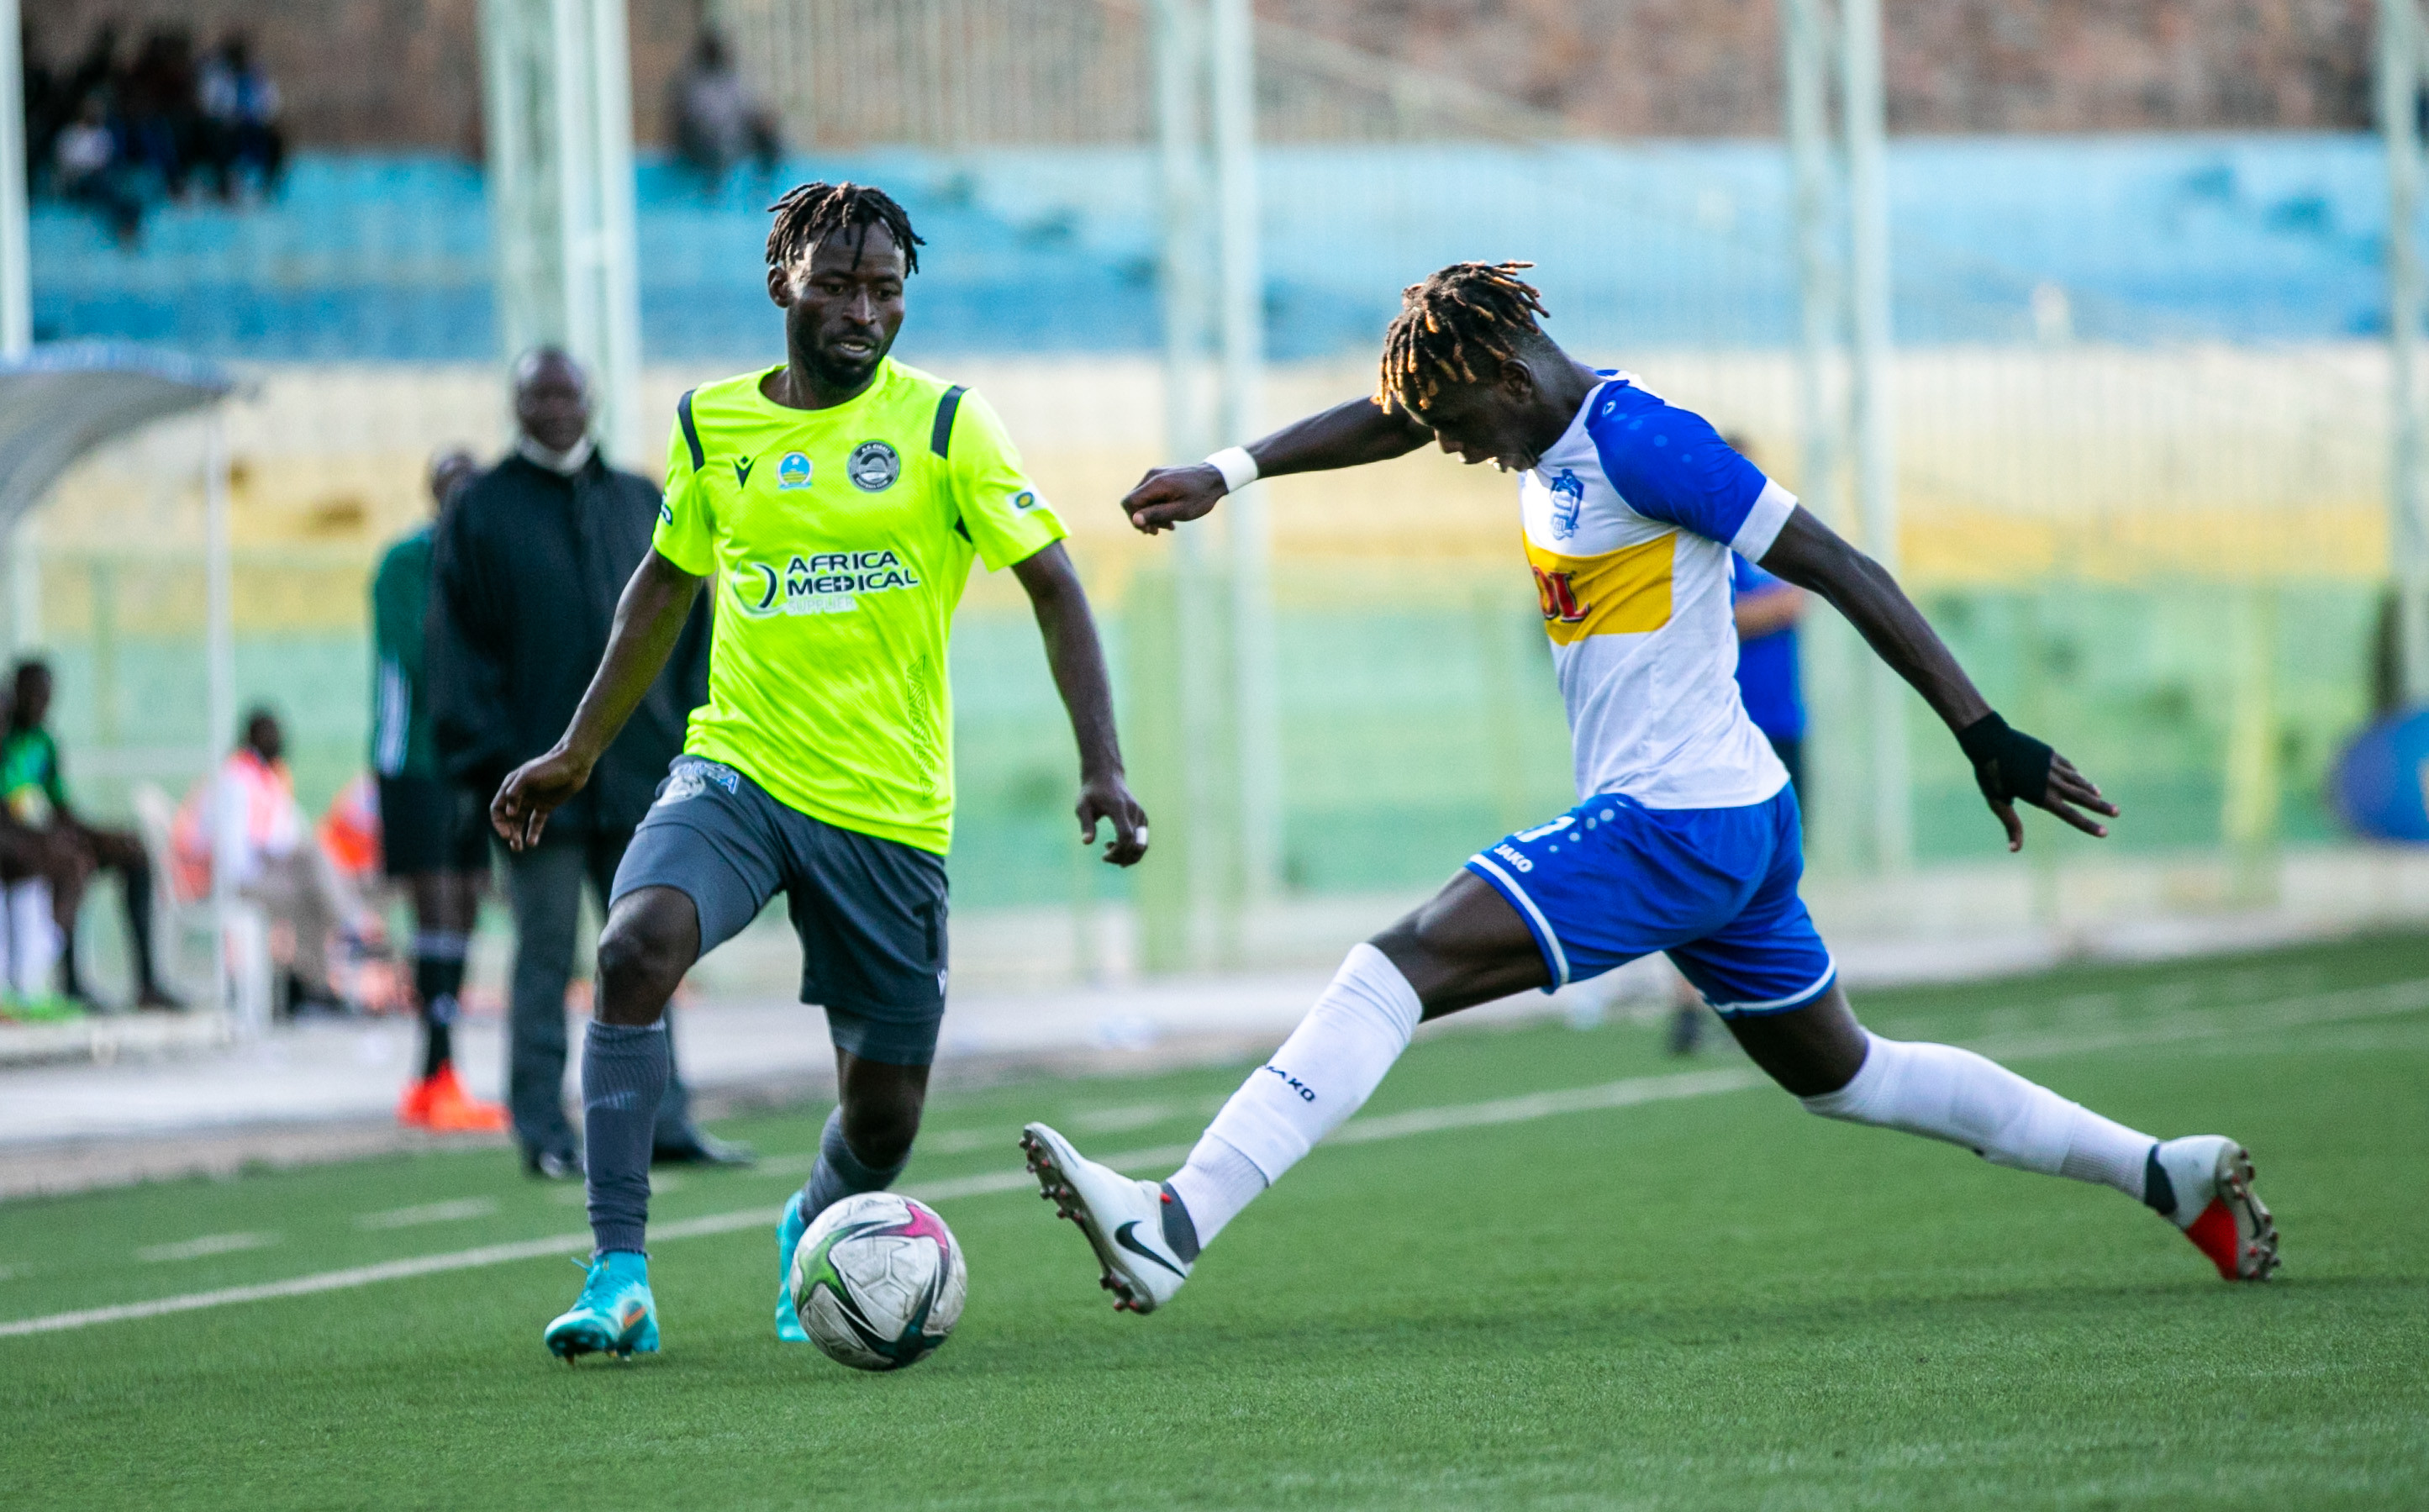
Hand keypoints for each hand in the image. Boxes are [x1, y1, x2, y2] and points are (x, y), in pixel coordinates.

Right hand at [491, 747, 592, 851]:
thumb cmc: (549, 767)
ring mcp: (532, 801)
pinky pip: (536, 821)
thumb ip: (515, 793)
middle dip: (508, 831)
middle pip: (508, 818)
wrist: (573, 765)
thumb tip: (510, 813)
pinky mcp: (545, 805)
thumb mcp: (528, 777)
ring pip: (520, 822)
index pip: (497, 808)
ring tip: (519, 849)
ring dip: (518, 835)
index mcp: (510, 786)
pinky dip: (533, 832)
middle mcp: (519, 795)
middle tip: (513, 844)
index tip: (506, 834)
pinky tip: (532, 843)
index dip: (499, 822)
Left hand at [1077, 770, 1147, 865]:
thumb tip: (1087, 842)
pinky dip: (1131, 847)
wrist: (1106, 776)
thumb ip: (1086, 824)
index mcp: (1119, 808)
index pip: (1126, 836)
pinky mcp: (1142, 817)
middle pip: (1137, 844)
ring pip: (1142, 844)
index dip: (1118, 851)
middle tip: (1105, 858)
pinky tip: (1114, 844)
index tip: (1104, 856)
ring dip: (1128, 855)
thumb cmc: (1091, 792)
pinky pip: (1142, 839)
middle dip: (1123, 857)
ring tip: (1109, 852)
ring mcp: (1140, 814)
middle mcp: (1134, 811)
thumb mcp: (1082, 806)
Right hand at [1121, 464, 1226, 534]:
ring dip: (1151, 515)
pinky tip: (1169, 518)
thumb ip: (1157, 514)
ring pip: (1142, 499)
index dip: (1135, 518)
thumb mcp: (1181, 510)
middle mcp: (1152, 476)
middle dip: (1144, 519)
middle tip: (1159, 531)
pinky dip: (1156, 507)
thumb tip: (1135, 520)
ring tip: (1168, 526)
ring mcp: (1155, 474)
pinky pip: (1150, 494)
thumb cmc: (1201, 496)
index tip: (1150, 529)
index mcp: (1156, 483)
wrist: (1215, 478)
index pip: (1129, 502)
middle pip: (1134, 501)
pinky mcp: (1160, 477)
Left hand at [1956, 712, 2118, 851]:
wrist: (1989, 740)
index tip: (2104, 832)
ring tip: (2101, 796)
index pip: (2070, 814)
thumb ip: (2011, 825)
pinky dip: (2077, 775)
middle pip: (2082, 797)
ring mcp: (2052, 765)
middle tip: (2117, 812)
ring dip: (2090, 790)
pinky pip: (2068, 767)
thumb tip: (2014, 850)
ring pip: (2077, 780)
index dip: (2088, 824)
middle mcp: (2051, 781)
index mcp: (2040, 795)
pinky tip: (2082, 780)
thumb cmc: (1989, 775)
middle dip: (2100, 806)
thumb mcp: (1998, 802)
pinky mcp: (2049, 753)